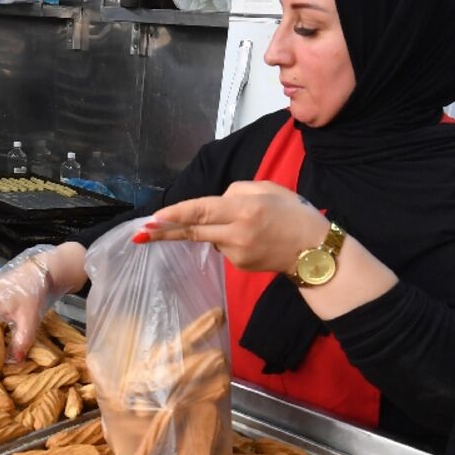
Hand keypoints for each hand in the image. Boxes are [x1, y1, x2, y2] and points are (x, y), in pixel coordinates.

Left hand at [135, 181, 329, 273]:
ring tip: (250, 223)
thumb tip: (214, 202)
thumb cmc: (294, 213)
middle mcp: (237, 233)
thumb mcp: (268, 189)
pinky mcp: (239, 266)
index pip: (201, 211)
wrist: (315, 252)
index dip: (175, 215)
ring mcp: (237, 254)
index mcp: (244, 210)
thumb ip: (236, 191)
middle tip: (139, 234)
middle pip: (193, 231)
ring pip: (210, 236)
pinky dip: (228, 237)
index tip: (153, 219)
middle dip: (164, 233)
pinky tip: (252, 236)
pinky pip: (224, 245)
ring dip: (214, 227)